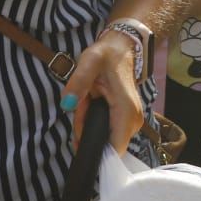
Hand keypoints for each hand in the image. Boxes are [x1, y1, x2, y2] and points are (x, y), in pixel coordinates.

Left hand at [62, 33, 144, 154]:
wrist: (121, 48)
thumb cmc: (107, 55)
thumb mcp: (90, 62)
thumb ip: (78, 83)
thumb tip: (67, 104)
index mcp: (126, 110)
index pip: (114, 150)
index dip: (95, 153)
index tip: (78, 141)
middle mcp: (133, 120)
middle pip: (104, 145)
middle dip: (85, 131)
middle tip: (80, 107)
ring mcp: (131, 122)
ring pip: (103, 138)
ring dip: (87, 125)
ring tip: (85, 102)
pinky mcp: (127, 121)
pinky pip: (106, 131)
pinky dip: (92, 122)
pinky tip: (89, 104)